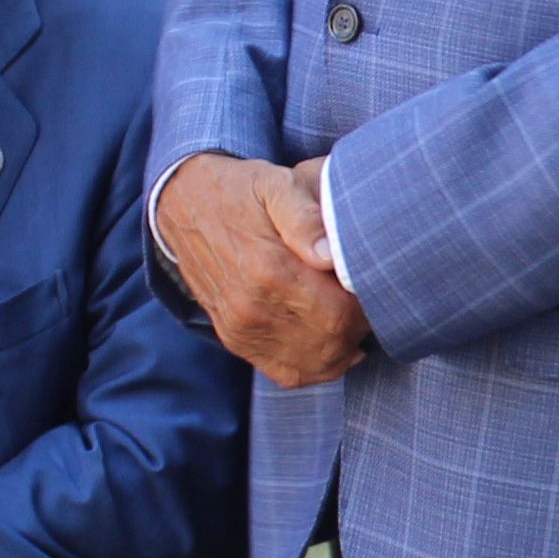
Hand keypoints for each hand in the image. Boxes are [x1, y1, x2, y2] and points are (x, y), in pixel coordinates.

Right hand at [153, 150, 370, 387]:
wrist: (185, 206)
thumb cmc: (241, 192)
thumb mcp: (277, 185)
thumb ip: (307, 216)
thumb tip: (331, 256)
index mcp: (268, 269)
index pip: (340, 311)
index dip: (367, 301)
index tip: (373, 280)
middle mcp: (252, 308)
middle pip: (331, 340)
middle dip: (360, 324)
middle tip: (366, 296)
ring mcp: (242, 329)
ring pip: (315, 363)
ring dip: (344, 346)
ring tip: (352, 317)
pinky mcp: (236, 339)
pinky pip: (289, 372)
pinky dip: (318, 364)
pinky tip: (332, 341)